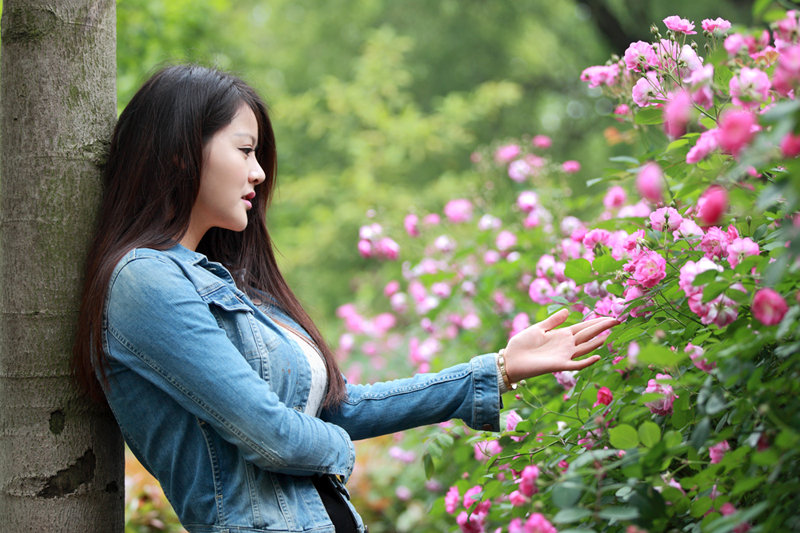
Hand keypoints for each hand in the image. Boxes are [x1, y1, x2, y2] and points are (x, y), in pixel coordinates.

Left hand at [503, 309, 617, 382]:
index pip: (584, 327)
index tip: (611, 316)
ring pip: (586, 347)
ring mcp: (564, 355)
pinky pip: (576, 364)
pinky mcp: (559, 365)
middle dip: (602, 327)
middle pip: (588, 334)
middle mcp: (566, 344)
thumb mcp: (538, 328)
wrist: (510, 359)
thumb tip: (567, 311)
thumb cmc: (522, 344)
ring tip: (611, 334)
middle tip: (618, 320)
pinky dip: (587, 361)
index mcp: (561, 334)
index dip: (597, 322)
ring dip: (598, 341)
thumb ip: (553, 321)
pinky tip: (598, 356)